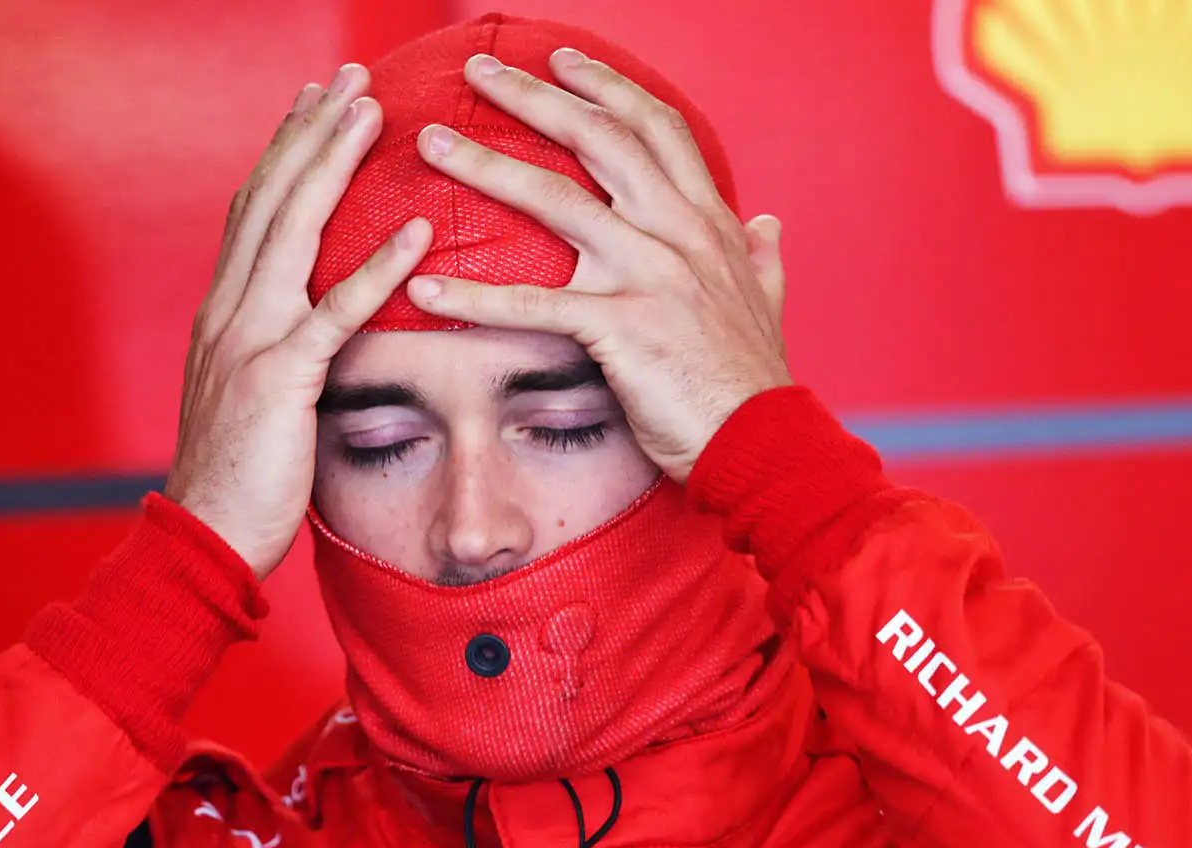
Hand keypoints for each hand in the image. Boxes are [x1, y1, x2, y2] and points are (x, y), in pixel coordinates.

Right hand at [165, 64, 431, 578]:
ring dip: (333, 165)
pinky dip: (377, 267)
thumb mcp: (248, 391)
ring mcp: (249, 339)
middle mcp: (229, 309)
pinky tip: (416, 230)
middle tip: (350, 74)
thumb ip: (274, 343)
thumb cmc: (238, 472)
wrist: (203, 535)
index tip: (314, 98)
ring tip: (372, 112)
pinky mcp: (280, 379)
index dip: (284, 148)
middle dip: (310, 130)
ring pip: (293, 231)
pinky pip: (335, 312)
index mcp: (223, 309)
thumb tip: (310, 317)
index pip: (254, 208)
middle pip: (271, 198)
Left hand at [403, 50, 789, 481]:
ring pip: (555, 201)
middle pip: (598, 139)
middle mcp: (680, 233)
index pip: (656, 129)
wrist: (763, 442)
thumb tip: (769, 221)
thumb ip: (763, 256)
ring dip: (486, 166)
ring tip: (432, 142)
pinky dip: (472, 298)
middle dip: (533, 97)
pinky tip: (422, 291)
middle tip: (477, 69)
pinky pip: (532, 305)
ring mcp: (649, 276)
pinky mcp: (620, 327)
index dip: (607, 88)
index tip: (563, 60)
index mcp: (709, 223)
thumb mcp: (769, 302)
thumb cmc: (754, 380)